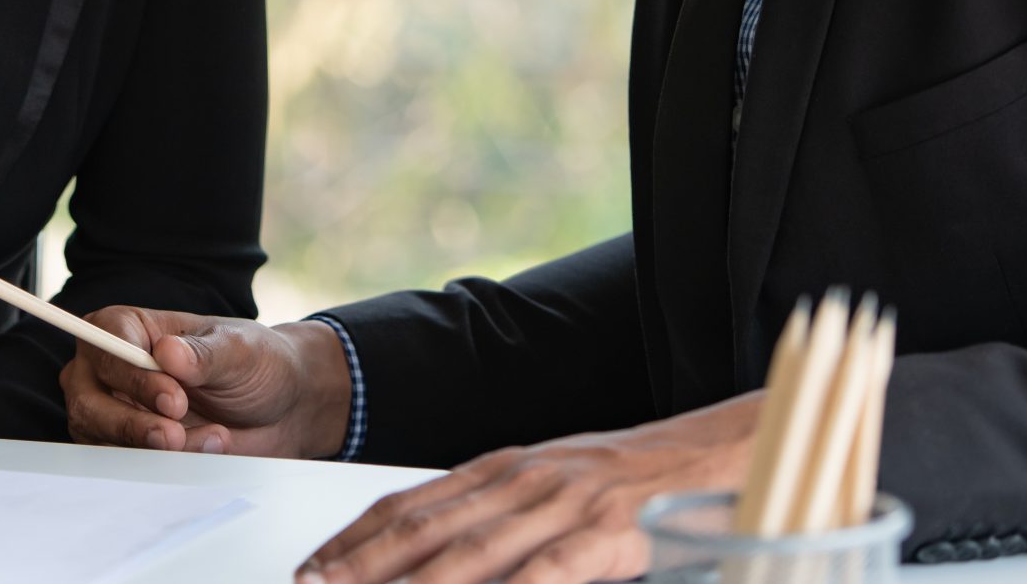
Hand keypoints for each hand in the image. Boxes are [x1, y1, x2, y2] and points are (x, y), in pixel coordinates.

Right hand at [61, 307, 353, 457]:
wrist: (279, 408)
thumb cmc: (253, 363)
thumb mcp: (239, 350)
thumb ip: (204, 353)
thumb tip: (167, 354)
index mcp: (126, 327)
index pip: (104, 346)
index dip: (133, 377)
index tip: (174, 401)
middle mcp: (107, 369)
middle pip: (87, 401)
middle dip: (131, 425)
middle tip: (176, 436)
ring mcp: (112, 412)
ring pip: (107, 441)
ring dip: (160, 448)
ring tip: (215, 437)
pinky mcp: (126, 449)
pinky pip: (128, 467)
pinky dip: (167, 465)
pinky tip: (208, 448)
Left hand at [295, 393, 762, 583]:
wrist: (714, 455)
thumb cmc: (629, 489)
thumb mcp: (550, 495)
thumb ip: (495, 525)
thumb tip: (432, 562)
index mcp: (501, 470)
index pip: (408, 504)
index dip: (354, 539)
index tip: (311, 568)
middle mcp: (521, 480)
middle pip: (425, 528)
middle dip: (361, 563)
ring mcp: (564, 503)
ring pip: (473, 552)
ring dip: (417, 583)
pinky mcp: (610, 532)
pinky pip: (550, 570)